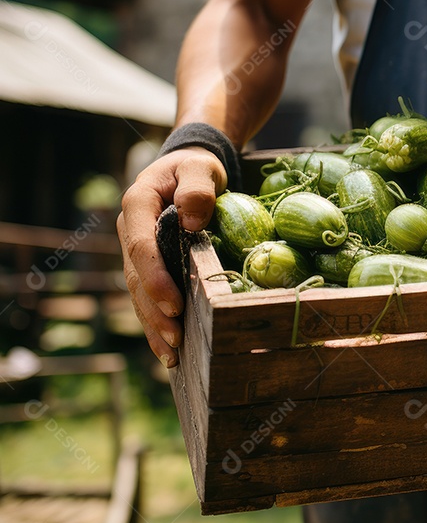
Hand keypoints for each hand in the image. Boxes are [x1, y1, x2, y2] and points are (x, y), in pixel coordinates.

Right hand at [117, 147, 225, 367]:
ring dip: (153, 324)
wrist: (187, 168)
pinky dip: (155, 321)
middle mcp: (130, 230)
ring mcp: (136, 249)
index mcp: (138, 204)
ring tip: (172, 355)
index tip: (174, 304)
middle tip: (176, 340)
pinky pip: (148, 295)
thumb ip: (197, 188)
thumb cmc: (195, 167)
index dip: (156, 277)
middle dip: (154, 312)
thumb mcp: (200, 167)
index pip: (141, 246)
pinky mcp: (148, 263)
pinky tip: (167, 349)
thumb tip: (193, 221)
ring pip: (139, 292)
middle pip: (137, 277)